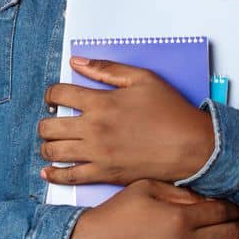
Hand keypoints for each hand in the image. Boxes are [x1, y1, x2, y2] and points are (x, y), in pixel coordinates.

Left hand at [39, 56, 214, 185]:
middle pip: (49, 125)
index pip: (59, 94)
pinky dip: (53, 174)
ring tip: (54, 141)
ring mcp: (97, 154)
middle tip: (55, 121)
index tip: (56, 97)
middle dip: (47, 121)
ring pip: (53, 151)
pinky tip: (48, 170)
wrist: (191, 145)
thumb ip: (107, 69)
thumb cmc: (171, 111)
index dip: (52, 94)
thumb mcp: (143, 79)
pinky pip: (67, 177)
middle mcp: (94, 128)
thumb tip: (77, 61)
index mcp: (101, 103)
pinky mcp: (103, 174)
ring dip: (48, 145)